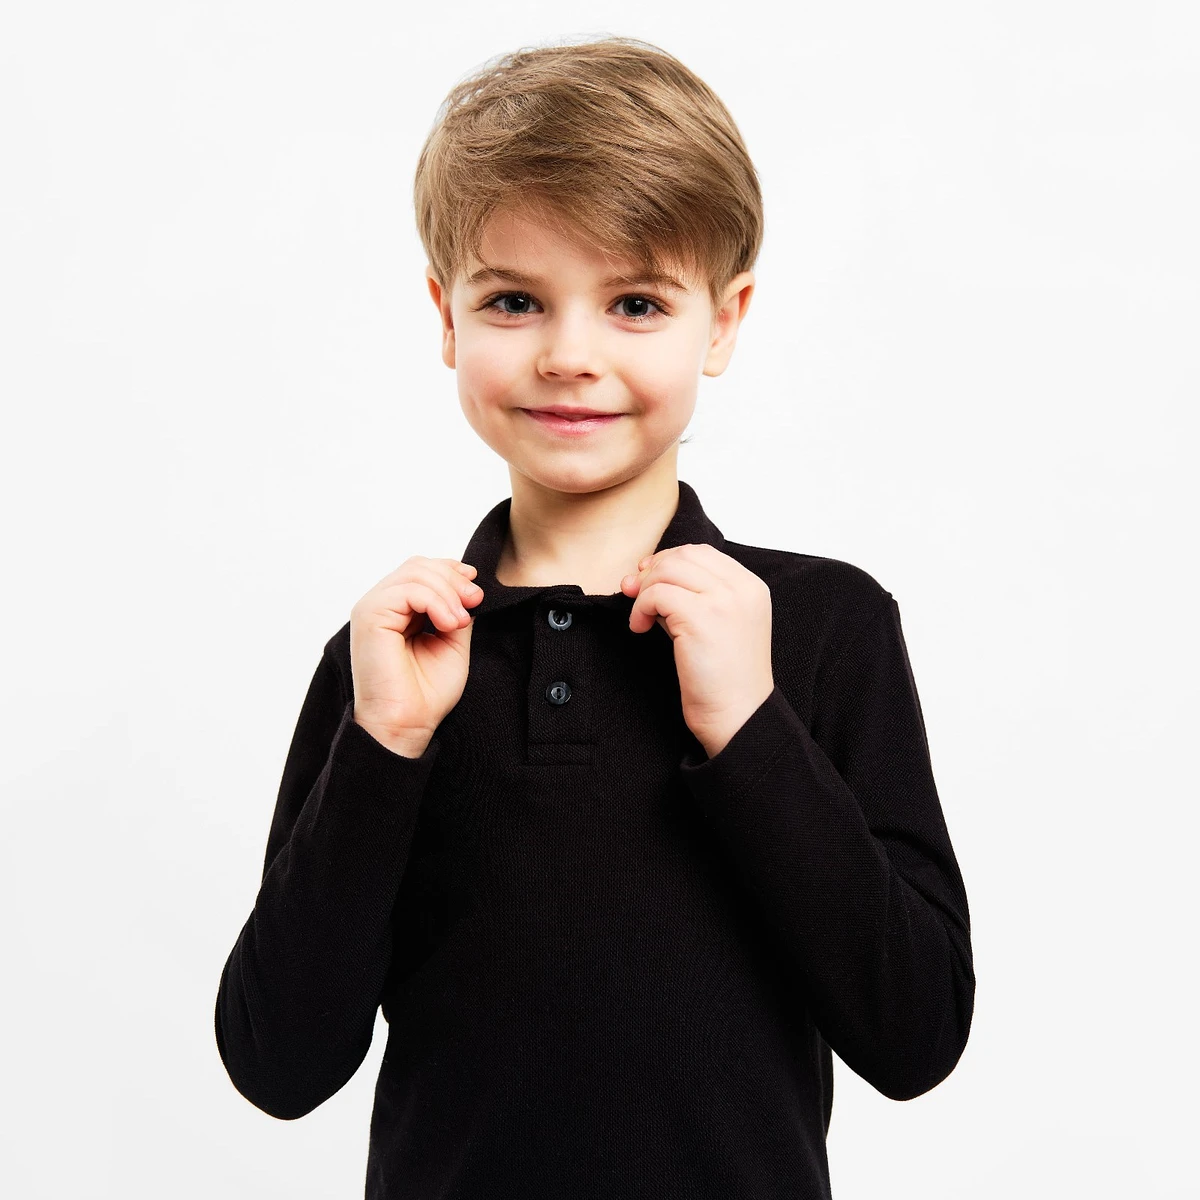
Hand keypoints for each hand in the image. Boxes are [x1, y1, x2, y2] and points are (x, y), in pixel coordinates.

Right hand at [350, 556, 483, 754]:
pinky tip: (449, 624)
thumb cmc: (426, 692)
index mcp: (397, 610)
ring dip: (448, 592)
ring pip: (415, 573)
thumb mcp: (453, 642)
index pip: (421, 570)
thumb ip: (456, 610)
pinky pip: (407, 590)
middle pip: (419, 566)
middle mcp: (380, 605)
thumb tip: (468, 584)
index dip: (451, 571)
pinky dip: (436, 601)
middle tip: (475, 601)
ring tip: (460, 622)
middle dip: (453, 579)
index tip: (476, 591)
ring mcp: (372, 608)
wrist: (408, 724)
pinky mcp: (369, 616)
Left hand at [621, 544, 773, 756]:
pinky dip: (640, 608)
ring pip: (667, 570)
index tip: (649, 581)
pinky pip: (656, 594)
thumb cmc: (723, 679)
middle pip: (683, 555)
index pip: (702, 552)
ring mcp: (724, 601)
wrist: (738, 716)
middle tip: (635, 594)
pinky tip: (640, 629)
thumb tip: (642, 574)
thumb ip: (688, 597)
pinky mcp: (701, 618)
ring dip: (644, 590)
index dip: (668, 561)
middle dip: (652, 571)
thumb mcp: (714, 626)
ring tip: (642, 618)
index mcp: (751, 587)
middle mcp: (741, 588)